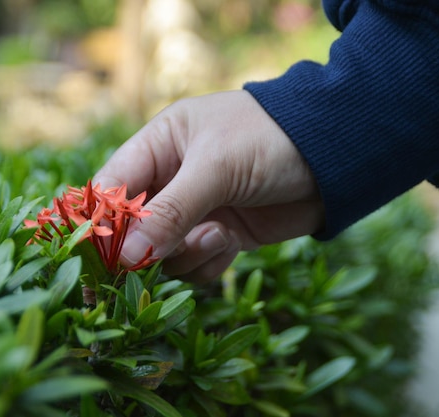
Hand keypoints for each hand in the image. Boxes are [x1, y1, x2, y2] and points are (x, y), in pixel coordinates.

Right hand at [93, 90, 324, 281]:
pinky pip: (194, 264)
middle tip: (165, 256)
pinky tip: (231, 242)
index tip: (103, 257)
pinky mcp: (218, 235)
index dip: (101, 222)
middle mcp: (170, 180)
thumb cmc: (269, 140)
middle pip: (133, 229)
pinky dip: (209, 262)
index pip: (111, 188)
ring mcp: (194, 211)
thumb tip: (126, 257)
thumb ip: (170, 211)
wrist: (336, 157)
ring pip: (163, 253)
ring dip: (186, 254)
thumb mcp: (216, 168)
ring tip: (217, 236)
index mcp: (158, 147)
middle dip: (148, 248)